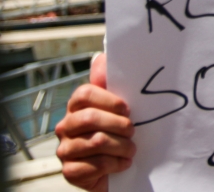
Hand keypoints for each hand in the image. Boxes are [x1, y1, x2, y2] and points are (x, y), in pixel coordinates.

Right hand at [55, 53, 135, 190]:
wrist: (116, 169)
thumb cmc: (119, 133)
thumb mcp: (120, 108)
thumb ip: (112, 83)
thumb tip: (101, 57)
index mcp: (77, 107)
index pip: (84, 94)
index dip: (109, 100)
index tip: (128, 109)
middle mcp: (66, 126)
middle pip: (90, 118)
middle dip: (119, 125)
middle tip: (133, 131)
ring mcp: (65, 149)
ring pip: (95, 142)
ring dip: (121, 146)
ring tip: (132, 149)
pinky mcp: (70, 171)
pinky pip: (94, 165)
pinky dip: (115, 164)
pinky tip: (123, 163)